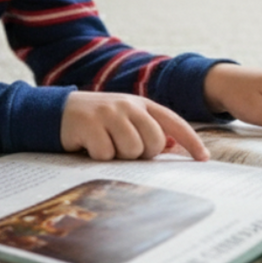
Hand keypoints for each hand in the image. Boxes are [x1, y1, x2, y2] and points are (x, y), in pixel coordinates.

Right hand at [60, 91, 209, 161]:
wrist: (58, 111)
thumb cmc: (98, 122)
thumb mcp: (125, 120)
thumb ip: (147, 130)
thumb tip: (171, 146)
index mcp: (141, 104)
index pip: (173, 122)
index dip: (191, 141)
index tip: (204, 158)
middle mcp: (128, 105)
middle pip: (153, 142)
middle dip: (142, 154)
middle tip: (123, 149)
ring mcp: (109, 113)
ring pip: (131, 150)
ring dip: (118, 156)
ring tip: (105, 145)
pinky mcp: (90, 124)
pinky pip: (106, 155)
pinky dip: (98, 157)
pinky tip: (89, 145)